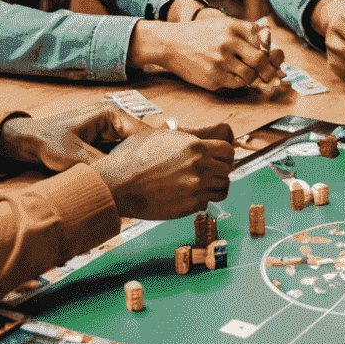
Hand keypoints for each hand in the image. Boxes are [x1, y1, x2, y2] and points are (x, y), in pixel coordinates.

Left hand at [0, 101, 150, 173]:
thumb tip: (123, 183)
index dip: (155, 151)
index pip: (144, 132)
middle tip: (159, 179)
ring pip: (132, 150)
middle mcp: (113, 121)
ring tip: (149, 182)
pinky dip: (125, 167)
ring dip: (136, 164)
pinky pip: (121, 155)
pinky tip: (130, 182)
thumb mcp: (75, 157)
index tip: (165, 168)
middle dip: (148, 159)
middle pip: (141, 141)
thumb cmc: (48, 142)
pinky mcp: (103, 144)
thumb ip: (101, 168)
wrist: (27, 142)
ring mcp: (109, 132)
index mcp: (110, 115)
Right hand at [93, 124, 235, 217]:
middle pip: (227, 170)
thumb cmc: (131, 158)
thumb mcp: (158, 136)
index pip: (228, 150)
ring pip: (222, 189)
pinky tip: (191, 196)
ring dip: (216, 187)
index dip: (225, 154)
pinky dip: (203, 200)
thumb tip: (189, 139)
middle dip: (221, 171)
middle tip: (211, 173)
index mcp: (194, 146)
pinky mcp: (187, 206)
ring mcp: (195, 188)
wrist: (116, 184)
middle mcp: (199, 166)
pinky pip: (207, 203)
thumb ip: (180, 138)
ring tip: (205, 186)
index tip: (220, 158)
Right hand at [132, 17, 284, 92]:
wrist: (170, 43)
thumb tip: (268, 37)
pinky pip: (236, 84)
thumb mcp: (221, 23)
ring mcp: (220, 62)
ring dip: (253, 77)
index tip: (276, 60)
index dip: (272, 53)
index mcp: (232, 27)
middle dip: (269, 70)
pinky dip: (240, 83)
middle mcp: (228, 43)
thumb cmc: (199, 34)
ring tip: (249, 75)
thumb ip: (245, 29)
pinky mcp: (213, 78)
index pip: (262, 42)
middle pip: (260, 60)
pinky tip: (235, 78)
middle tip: (273, 75)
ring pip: (249, 75)